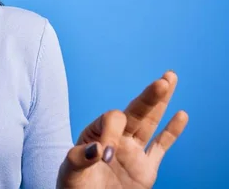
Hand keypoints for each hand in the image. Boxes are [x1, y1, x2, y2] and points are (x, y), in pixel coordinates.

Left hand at [57, 70, 188, 188]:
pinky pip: (161, 146)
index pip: (111, 121)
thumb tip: (96, 149)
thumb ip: (79, 159)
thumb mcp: (70, 173)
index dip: (111, 133)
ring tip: (170, 78)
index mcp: (96, 134)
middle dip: (149, 97)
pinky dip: (172, 132)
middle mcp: (117, 138)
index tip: (105, 155)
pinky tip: (181, 114)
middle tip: (163, 80)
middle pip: (135, 112)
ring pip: (150, 123)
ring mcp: (132, 151)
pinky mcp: (146, 168)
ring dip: (160, 103)